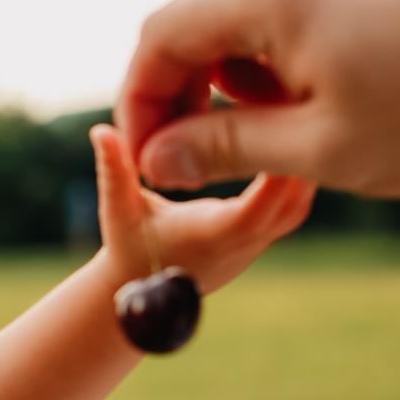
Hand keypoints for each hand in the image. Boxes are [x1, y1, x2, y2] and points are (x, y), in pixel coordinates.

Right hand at [91, 124, 314, 296]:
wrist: (139, 292)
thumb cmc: (126, 247)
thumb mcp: (117, 208)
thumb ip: (114, 169)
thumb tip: (100, 130)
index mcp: (210, 235)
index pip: (258, 207)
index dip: (276, 170)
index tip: (282, 124)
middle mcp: (241, 244)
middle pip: (291, 202)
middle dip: (296, 158)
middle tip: (298, 106)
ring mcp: (255, 245)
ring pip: (297, 205)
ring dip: (299, 166)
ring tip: (294, 120)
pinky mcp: (259, 240)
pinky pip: (290, 207)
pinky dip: (294, 176)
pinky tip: (288, 140)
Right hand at [114, 0, 399, 197]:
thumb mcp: (317, 148)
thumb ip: (223, 148)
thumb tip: (157, 159)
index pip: (160, 37)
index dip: (139, 101)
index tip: (145, 158)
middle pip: (191, 19)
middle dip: (175, 89)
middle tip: (183, 158)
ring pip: (232, 14)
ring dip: (219, 77)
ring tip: (246, 138)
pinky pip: (277, 9)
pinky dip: (262, 58)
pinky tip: (293, 105)